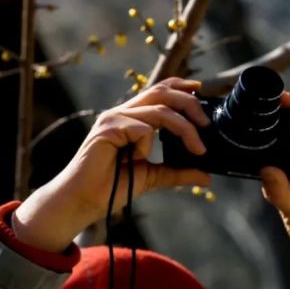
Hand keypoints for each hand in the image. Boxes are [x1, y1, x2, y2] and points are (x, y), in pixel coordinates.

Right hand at [12, 78, 210, 252]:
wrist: (81, 202)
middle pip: (162, 91)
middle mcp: (122, 112)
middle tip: (207, 124)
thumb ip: (177, 171)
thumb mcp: (152, 176)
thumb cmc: (110, 188)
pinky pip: (142, 128)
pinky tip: (136, 160)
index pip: (158, 89)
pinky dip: (147, 145)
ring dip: (183, 127)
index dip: (181, 85)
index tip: (201, 90)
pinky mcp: (108, 128)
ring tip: (198, 148)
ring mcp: (114, 118)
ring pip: (159, 109)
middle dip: (190, 103)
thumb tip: (206, 175)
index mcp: (130, 117)